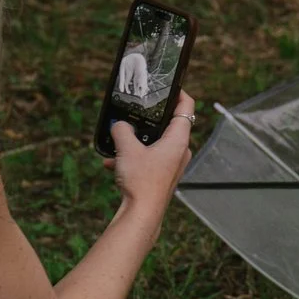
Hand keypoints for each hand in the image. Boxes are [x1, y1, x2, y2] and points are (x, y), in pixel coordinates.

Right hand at [104, 92, 194, 214]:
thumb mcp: (126, 148)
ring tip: (117, 143)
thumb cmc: (141, 181)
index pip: (187, 107)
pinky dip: (132, 158)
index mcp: (178, 139)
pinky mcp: (162, 176)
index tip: (168, 85)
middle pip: (169, 124)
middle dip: (149, 119)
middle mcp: (180, 151)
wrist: (142, 214)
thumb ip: (122, 130)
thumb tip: (119, 125)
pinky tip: (112, 163)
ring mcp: (172, 164)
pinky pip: (147, 159)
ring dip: (135, 142)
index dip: (179, 92)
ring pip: (155, 143)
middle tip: (136, 111)